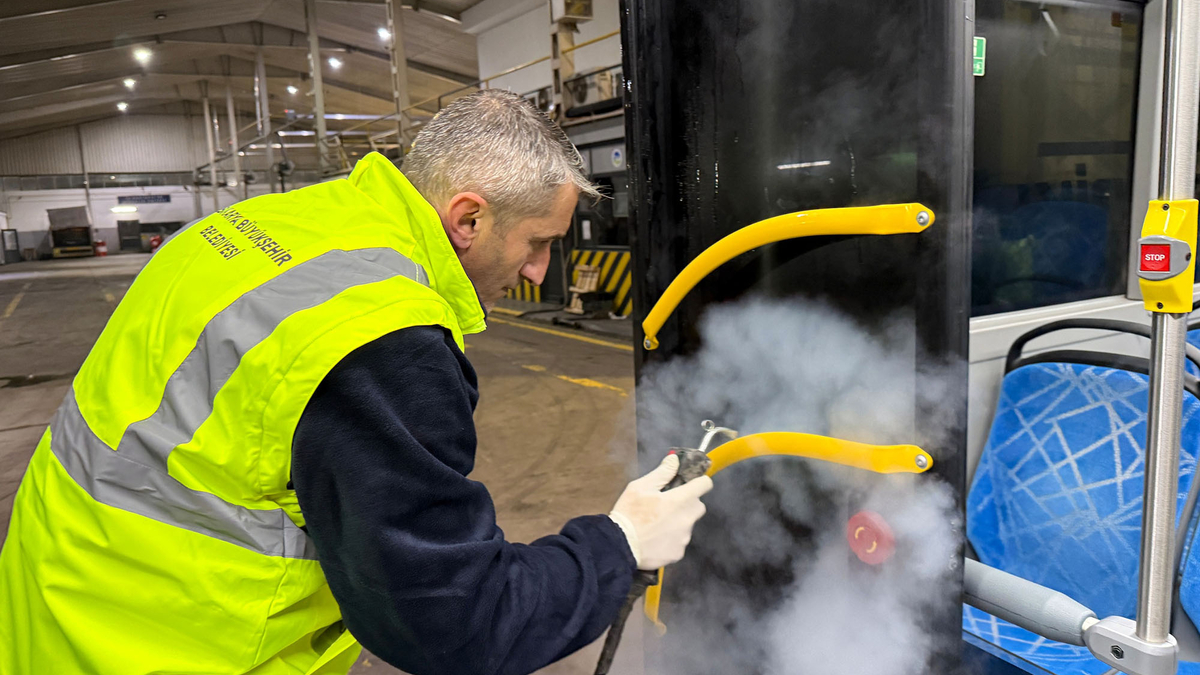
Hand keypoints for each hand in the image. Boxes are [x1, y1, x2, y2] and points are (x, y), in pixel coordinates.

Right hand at [608, 453, 712, 569]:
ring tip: (657, 525)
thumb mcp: (640, 487)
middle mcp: (687, 519)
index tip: (690, 484)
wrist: (619, 546)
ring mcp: (684, 538)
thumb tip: (675, 459)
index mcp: (680, 499)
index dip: (698, 482)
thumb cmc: (629, 514)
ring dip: (678, 522)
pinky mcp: (678, 553)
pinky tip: (656, 539)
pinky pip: (679, 542)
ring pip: (688, 525)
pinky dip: (671, 539)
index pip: (705, 484)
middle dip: (687, 504)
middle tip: (667, 505)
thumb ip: (662, 472)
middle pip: (698, 506)